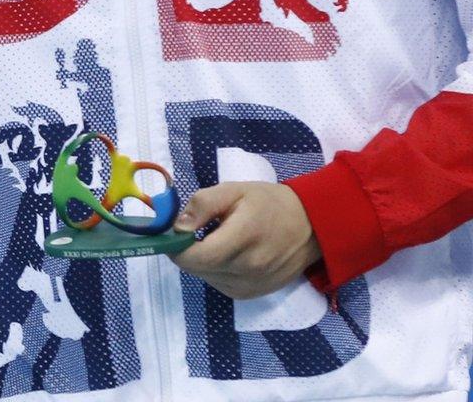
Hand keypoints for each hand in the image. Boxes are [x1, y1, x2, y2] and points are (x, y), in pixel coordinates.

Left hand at [168, 180, 321, 299]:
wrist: (311, 226)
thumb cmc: (269, 203)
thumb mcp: (233, 191)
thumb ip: (202, 205)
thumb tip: (177, 227)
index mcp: (244, 238)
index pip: (197, 257)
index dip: (176, 248)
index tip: (173, 234)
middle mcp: (249, 268)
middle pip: (197, 268)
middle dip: (188, 251)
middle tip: (197, 232)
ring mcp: (253, 285)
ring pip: (206, 277)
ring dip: (202, 261)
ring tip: (219, 241)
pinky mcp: (254, 294)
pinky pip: (220, 284)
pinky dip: (215, 271)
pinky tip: (228, 255)